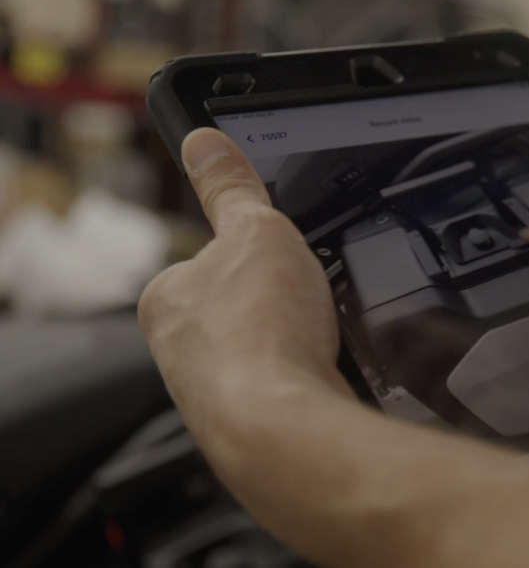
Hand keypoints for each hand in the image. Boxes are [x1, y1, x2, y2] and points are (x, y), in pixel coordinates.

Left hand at [138, 128, 348, 439]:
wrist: (283, 428)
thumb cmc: (259, 335)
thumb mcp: (256, 230)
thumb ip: (232, 187)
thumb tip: (204, 140)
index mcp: (165, 298)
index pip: (206, 262)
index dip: (253, 254)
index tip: (283, 259)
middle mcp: (177, 352)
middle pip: (237, 309)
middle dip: (276, 304)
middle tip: (309, 299)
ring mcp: (213, 395)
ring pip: (262, 353)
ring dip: (292, 344)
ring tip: (318, 337)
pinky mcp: (250, 428)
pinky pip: (283, 389)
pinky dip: (304, 379)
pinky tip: (322, 373)